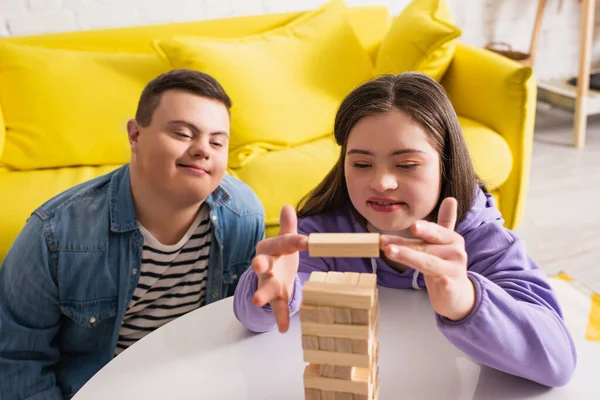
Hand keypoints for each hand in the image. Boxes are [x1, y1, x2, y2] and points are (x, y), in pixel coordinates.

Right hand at [251, 205, 307, 332]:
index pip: (282, 242)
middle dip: (259, 265)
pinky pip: (277, 307)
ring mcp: (268, 283)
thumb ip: (288, 226)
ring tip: (256, 301)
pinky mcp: (275, 297)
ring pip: (264, 288)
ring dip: (261, 294)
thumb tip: (287, 206)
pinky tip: (284, 328)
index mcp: (269, 248)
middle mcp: (265, 266)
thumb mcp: (285, 240)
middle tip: (256, 265)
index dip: (294, 241)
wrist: (273, 274)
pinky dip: (280, 318)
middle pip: (261, 265)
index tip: (308, 242)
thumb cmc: (281, 254)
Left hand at [380, 197, 474, 320]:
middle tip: (385, 244)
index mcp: (452, 239)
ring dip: (409, 258)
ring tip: (390, 253)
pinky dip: (444, 284)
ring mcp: (455, 271)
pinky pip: (447, 285)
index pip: (432, 233)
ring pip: (428, 264)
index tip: (412, 226)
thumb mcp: (442, 244)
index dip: (422, 229)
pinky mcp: (453, 288)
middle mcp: (456, 253)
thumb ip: (442, 224)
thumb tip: (450, 199)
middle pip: (424, 248)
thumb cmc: (445, 266)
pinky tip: (441, 281)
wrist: (458, 295)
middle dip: (403, 246)